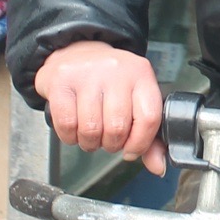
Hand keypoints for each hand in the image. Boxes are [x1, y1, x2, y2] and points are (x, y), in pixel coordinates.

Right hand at [34, 40, 166, 173]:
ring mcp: (88, 74)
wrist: (75, 53)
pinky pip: (66, 124)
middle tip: (107, 140)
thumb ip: (149, 134)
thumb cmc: (108, 81)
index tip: (130, 151)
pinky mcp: (61, 81)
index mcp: (141, 75)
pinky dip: (70, 137)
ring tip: (91, 135)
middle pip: (118, 128)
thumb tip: (158, 167)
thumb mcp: (134, 98)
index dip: (140, 143)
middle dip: (111, 145)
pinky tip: (74, 130)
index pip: (149, 118)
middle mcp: (117, 71)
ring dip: (90, 143)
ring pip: (91, 129)